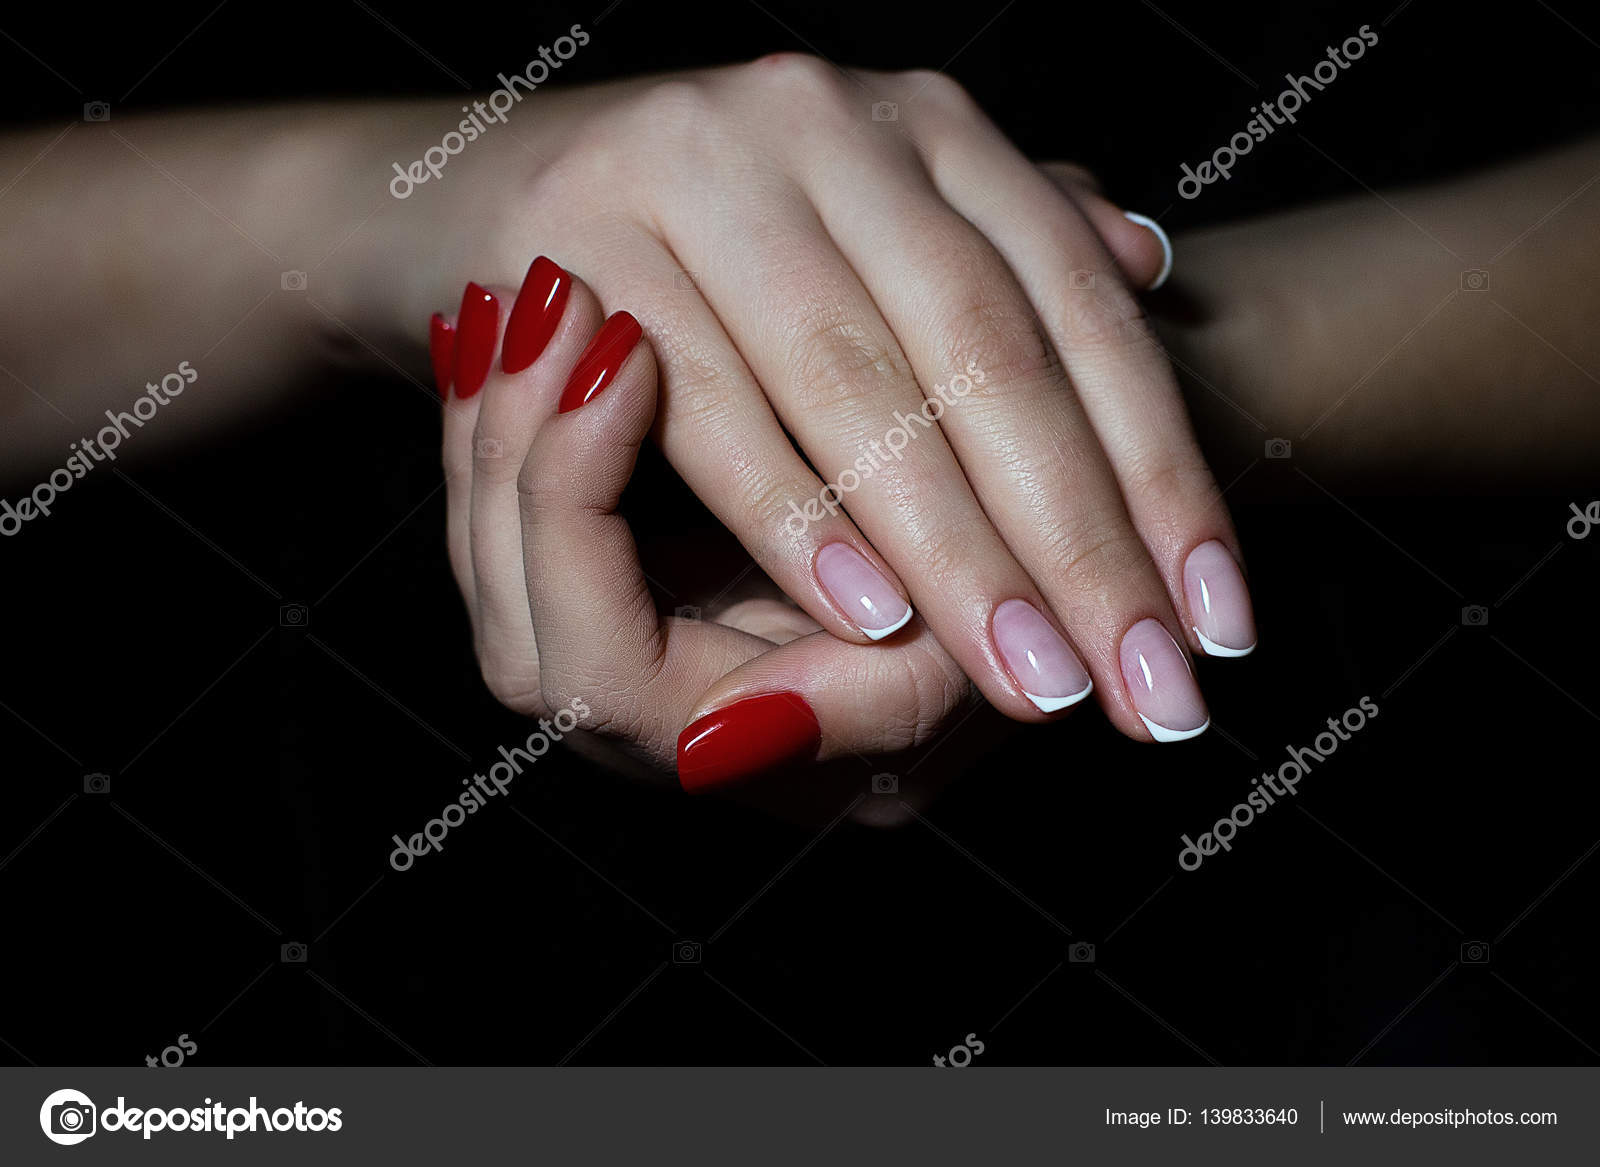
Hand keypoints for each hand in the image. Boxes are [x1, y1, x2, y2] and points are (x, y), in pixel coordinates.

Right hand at [427, 57, 1254, 743]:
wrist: (496, 183)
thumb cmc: (721, 233)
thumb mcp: (881, 223)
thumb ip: (1009, 244)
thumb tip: (1149, 261)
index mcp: (926, 122)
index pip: (1081, 315)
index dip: (1161, 475)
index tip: (1215, 623)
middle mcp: (825, 123)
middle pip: (989, 358)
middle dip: (1077, 543)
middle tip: (1143, 689)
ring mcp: (698, 170)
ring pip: (860, 389)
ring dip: (955, 553)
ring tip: (1032, 679)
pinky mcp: (583, 243)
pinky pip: (711, 405)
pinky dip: (793, 516)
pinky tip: (871, 615)